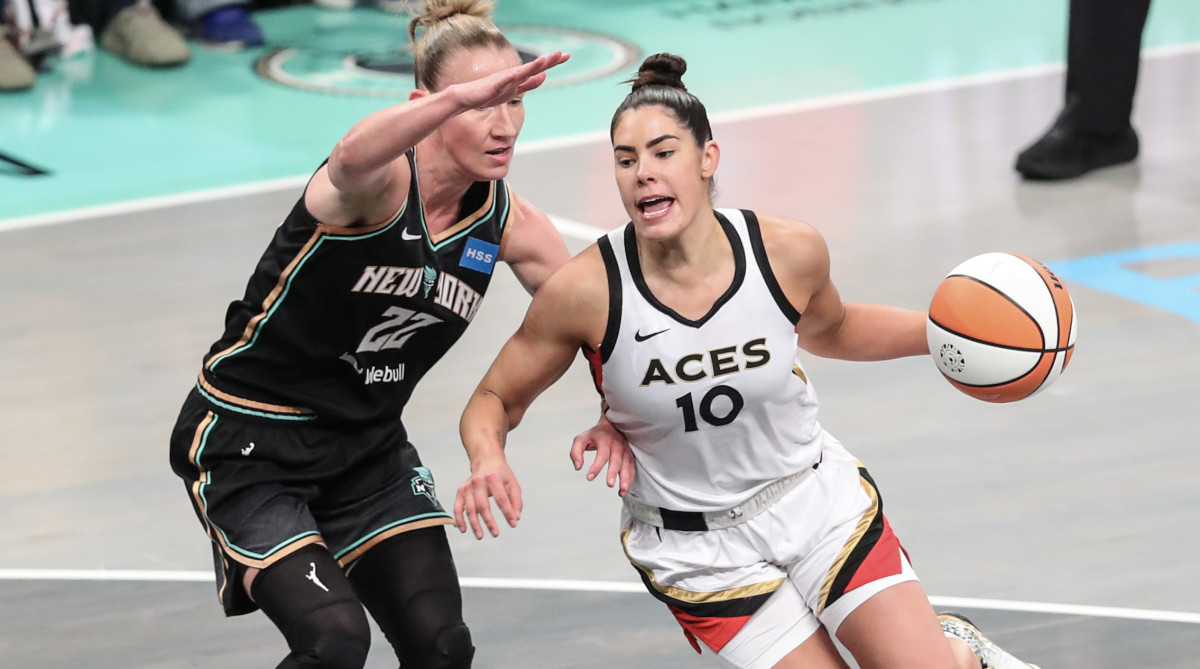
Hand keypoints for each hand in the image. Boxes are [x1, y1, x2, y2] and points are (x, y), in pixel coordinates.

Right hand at [450, 50, 570, 110]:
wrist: (468, 97)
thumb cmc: (491, 93)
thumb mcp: (515, 90)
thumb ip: (530, 83)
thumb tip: (545, 75)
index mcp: (520, 77)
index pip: (539, 68)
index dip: (553, 62)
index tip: (566, 55)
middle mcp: (513, 75)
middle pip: (534, 67)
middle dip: (548, 61)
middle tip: (562, 53)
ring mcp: (504, 79)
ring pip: (521, 72)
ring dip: (532, 66)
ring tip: (544, 60)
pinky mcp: (494, 86)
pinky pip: (504, 81)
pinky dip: (512, 77)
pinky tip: (519, 74)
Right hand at [454, 454, 522, 538]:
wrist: (486, 460)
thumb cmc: (501, 474)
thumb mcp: (513, 483)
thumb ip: (516, 501)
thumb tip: (515, 518)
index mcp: (493, 478)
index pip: (501, 499)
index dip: (508, 512)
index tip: (513, 524)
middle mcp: (478, 481)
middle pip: (482, 505)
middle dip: (489, 521)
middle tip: (496, 534)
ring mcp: (467, 486)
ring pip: (469, 509)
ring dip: (474, 524)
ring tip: (480, 536)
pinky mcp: (461, 491)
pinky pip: (458, 507)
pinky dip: (459, 519)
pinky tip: (464, 529)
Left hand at [570, 414, 634, 495]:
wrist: (612, 425)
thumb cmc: (594, 435)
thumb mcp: (581, 439)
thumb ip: (576, 452)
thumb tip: (578, 467)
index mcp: (604, 440)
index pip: (602, 454)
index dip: (596, 467)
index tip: (589, 478)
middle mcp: (617, 445)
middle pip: (616, 460)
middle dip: (613, 473)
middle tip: (609, 485)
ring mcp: (625, 450)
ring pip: (627, 465)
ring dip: (625, 479)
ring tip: (621, 492)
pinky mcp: (630, 456)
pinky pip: (632, 469)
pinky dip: (630, 480)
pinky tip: (624, 491)